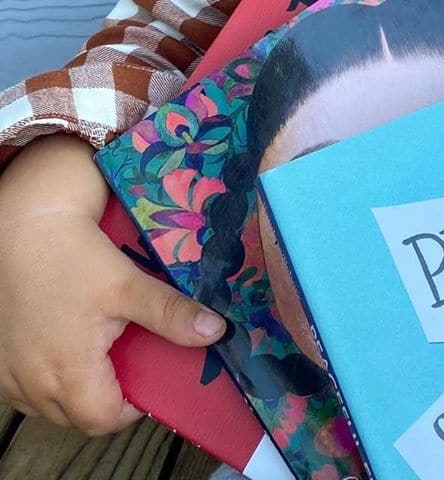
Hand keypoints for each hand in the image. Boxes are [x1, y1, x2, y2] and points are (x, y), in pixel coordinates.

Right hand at [0, 134, 225, 434]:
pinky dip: (48, 378)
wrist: (25, 228)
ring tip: (99, 353)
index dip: (132, 407)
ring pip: (48, 406)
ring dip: (76, 391)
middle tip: (128, 362)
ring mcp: (9, 374)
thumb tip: (216, 332)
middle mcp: (31, 384)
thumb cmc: (74, 257)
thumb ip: (170, 314)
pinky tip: (65, 345)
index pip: (103, 420)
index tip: (149, 380)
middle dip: (106, 400)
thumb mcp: (128, 285)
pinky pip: (24, 390)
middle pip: (75, 417)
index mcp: (67, 372)